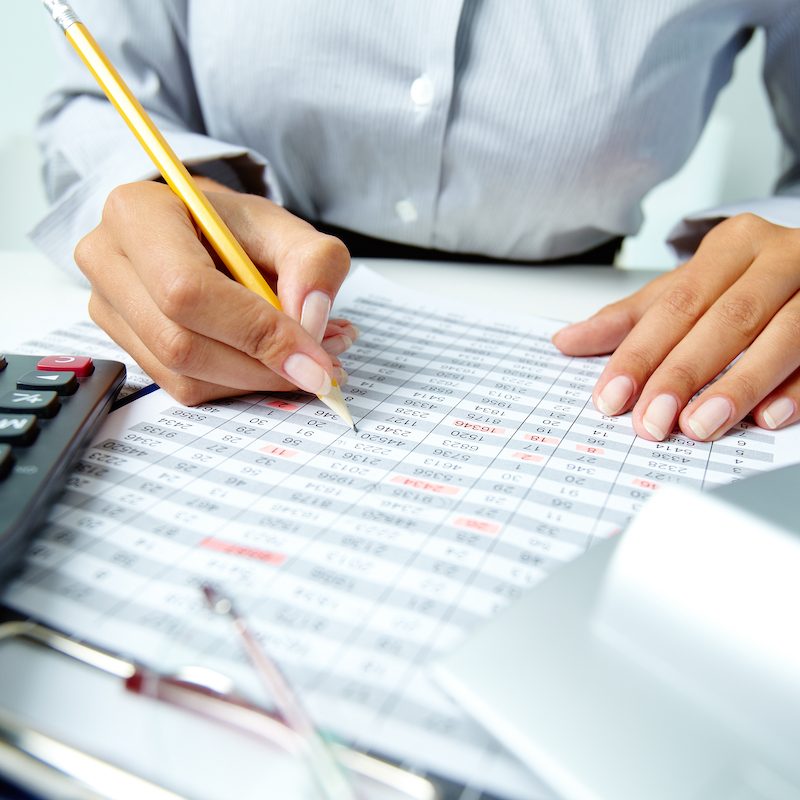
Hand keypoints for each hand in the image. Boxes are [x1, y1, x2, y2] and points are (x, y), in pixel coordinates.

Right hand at [76, 178, 357, 404]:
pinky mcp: (127, 347)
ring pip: (184, 376)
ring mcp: (109, 310)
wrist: (202, 233)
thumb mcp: (285, 227)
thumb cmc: (236, 228)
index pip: (187, 290)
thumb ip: (313, 262)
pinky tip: (272, 361)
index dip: (255, 333)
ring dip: (256, 380)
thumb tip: (311, 319)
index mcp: (138, 215)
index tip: (315, 359)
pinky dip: (240, 384)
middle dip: (261, 366)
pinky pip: (186, 387)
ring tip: (307, 356)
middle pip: (181, 344)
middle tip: (322, 366)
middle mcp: (107, 261)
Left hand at [552, 214, 799, 440]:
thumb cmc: (747, 280)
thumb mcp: (688, 290)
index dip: (640, 354)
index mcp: (732, 246)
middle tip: (651, 422)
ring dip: (738, 386)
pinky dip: (797, 389)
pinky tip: (767, 418)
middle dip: (683, 375)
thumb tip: (566, 341)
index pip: (675, 305)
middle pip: (724, 320)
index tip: (611, 397)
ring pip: (782, 336)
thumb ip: (632, 318)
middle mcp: (779, 258)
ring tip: (698, 426)